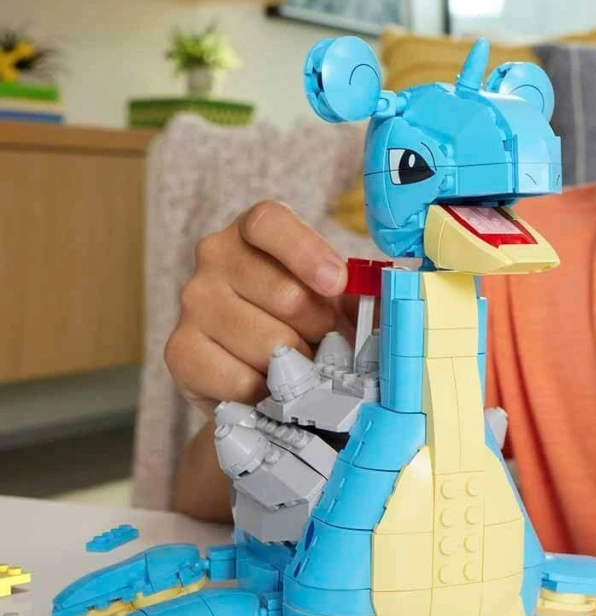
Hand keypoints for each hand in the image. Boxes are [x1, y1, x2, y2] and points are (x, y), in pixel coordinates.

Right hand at [164, 200, 356, 417]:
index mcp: (254, 230)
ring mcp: (192, 302)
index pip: (269, 223)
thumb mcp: (334, 297)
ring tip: (297, 364)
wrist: (259, 373)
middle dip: (319, 327)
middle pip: (284, 294)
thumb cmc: (303, 321)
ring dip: (296, 364)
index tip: (337, 283)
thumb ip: (360, 291)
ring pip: (266, 343)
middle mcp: (215, 256)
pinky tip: (269, 386)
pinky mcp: (179, 351)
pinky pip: (238, 379)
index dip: (306, 252)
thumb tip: (396, 293)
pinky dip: (266, 391)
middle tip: (325, 340)